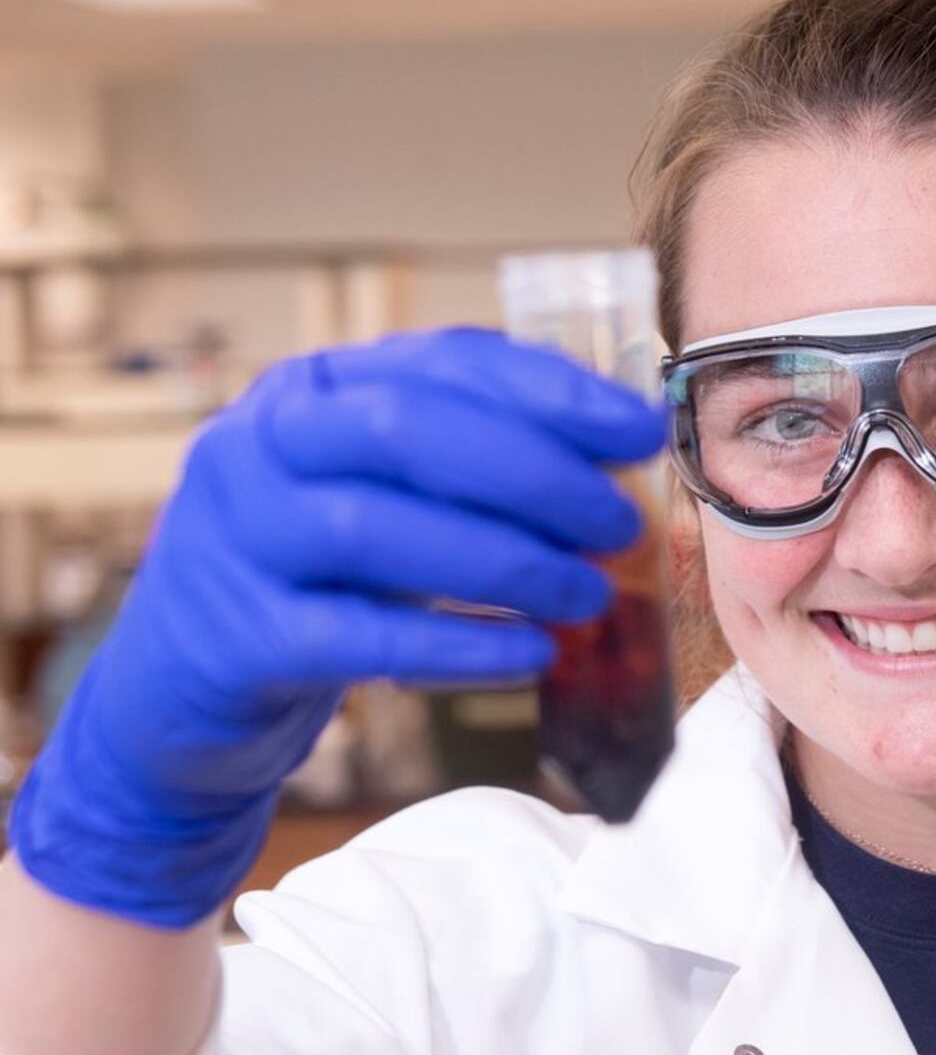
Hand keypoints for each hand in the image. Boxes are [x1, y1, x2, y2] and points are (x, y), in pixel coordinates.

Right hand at [8, 327, 664, 927]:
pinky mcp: (237, 640)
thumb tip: (615, 463)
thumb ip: (464, 466)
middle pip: (407, 432)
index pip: (440, 360)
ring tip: (589, 594)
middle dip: (536, 474)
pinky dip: (461, 644)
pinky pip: (364, 636)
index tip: (638, 427)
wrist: (178, 694)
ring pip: (381, 529)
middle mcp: (257, 446)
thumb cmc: (312, 580)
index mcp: (307, 391)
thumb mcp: (373, 496)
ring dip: (507, 560)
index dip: (550, 389)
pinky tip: (531, 654)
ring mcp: (236, 540)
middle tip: (621, 524)